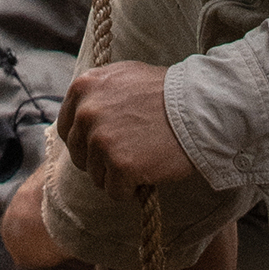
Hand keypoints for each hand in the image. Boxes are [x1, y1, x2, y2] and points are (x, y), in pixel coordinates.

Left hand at [55, 61, 196, 188]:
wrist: (201, 107)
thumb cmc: (168, 93)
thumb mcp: (124, 78)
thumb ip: (98, 95)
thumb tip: (80, 115)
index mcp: (84, 87)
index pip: (67, 128)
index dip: (87, 141)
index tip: (107, 144)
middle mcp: (87, 111)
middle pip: (79, 155)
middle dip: (102, 160)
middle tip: (132, 151)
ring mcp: (101, 139)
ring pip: (96, 176)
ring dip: (118, 175)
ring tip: (145, 156)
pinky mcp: (119, 165)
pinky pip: (115, 192)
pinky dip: (131, 189)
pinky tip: (149, 170)